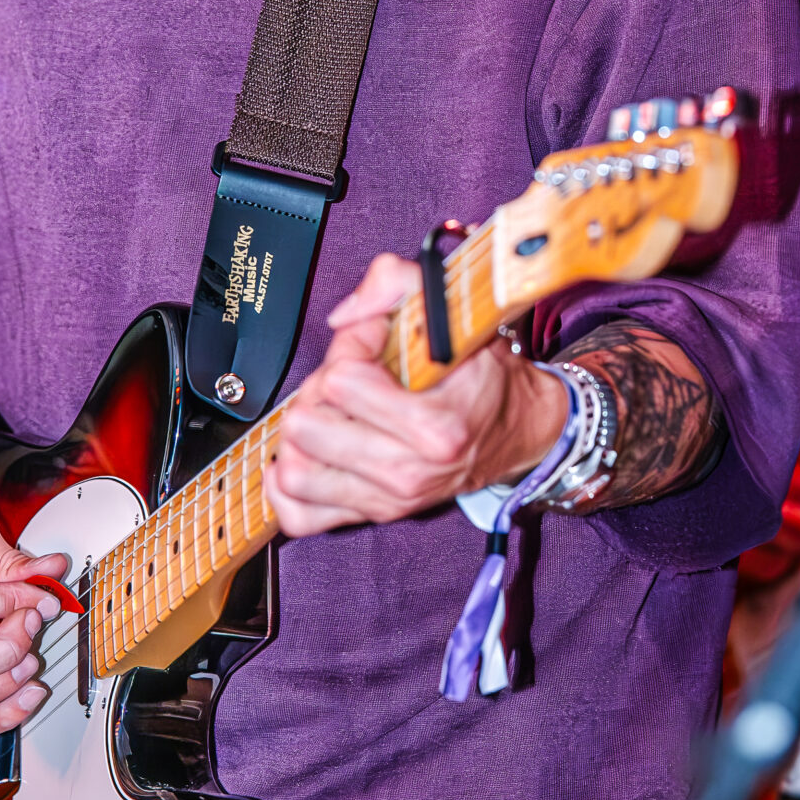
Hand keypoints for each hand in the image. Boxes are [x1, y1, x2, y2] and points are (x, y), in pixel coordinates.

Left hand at [265, 254, 569, 537]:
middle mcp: (409, 471)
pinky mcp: (371, 515)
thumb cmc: (480, 377)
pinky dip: (286, 486)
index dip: (351, 346)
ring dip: (300, 438)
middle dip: (318, 391)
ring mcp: (388, 499)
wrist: (512, 430)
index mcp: (435, 427)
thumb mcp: (453, 313)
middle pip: (306, 426)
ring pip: (294, 471)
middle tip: (346, 380)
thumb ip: (398, 283)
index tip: (376, 344)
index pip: (341, 379)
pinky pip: (299, 515)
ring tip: (329, 416)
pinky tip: (309, 454)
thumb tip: (345, 314)